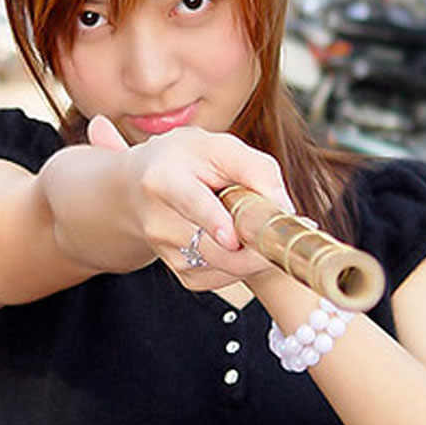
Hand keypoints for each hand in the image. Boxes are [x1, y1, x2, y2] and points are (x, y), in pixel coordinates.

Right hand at [87, 115, 294, 290]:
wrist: (138, 185)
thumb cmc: (184, 160)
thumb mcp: (218, 146)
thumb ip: (255, 168)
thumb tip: (285, 209)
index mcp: (164, 179)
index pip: (191, 203)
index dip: (213, 220)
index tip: (232, 237)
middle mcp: (158, 222)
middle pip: (216, 249)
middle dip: (258, 247)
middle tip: (287, 232)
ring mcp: (167, 253)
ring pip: (228, 267)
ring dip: (256, 253)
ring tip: (262, 226)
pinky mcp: (181, 273)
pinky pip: (225, 278)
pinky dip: (245, 264)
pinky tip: (245, 241)